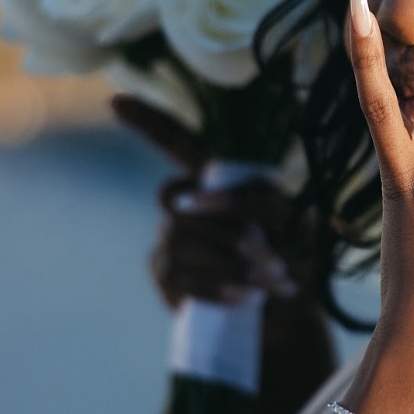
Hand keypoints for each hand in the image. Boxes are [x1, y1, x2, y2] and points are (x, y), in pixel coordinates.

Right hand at [112, 95, 306, 308]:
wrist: (292, 311)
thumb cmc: (297, 257)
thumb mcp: (292, 219)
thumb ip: (252, 198)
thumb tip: (194, 201)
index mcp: (219, 180)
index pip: (177, 143)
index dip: (148, 122)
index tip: (116, 102)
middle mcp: (189, 205)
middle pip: (175, 201)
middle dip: (224, 232)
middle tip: (271, 259)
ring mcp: (174, 239)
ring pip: (176, 240)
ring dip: (228, 264)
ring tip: (266, 282)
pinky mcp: (170, 277)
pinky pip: (177, 275)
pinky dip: (215, 287)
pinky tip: (243, 297)